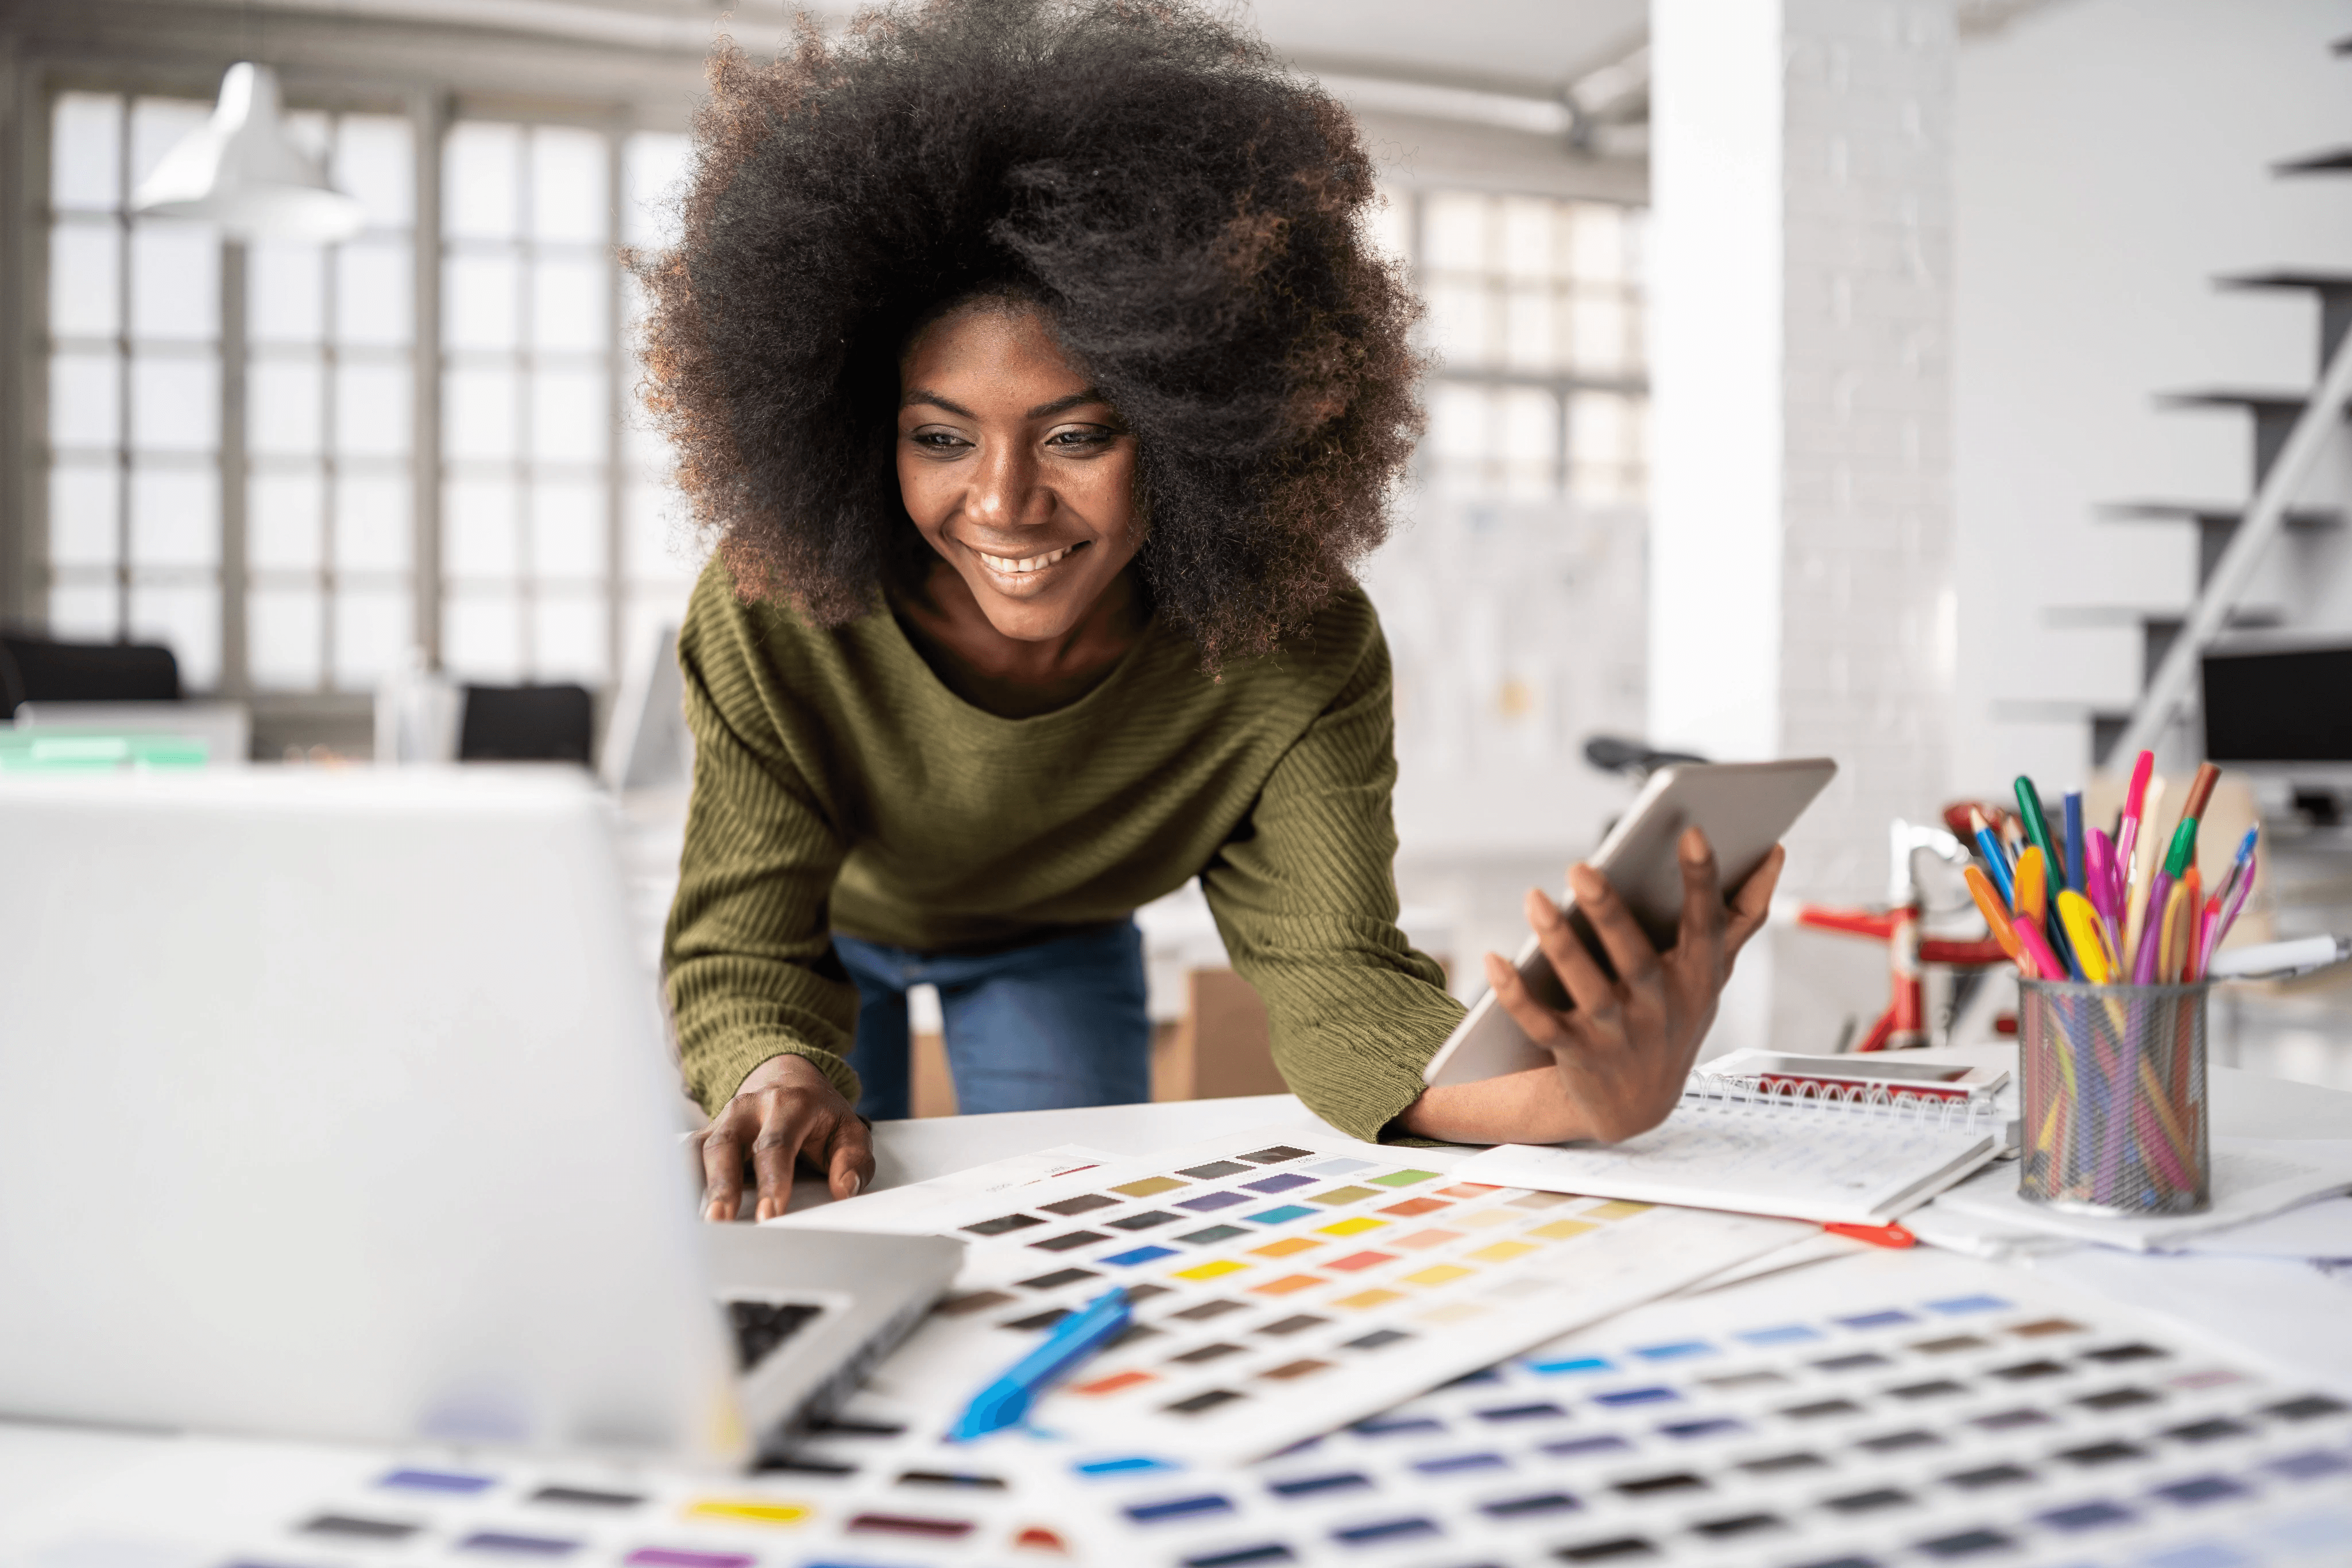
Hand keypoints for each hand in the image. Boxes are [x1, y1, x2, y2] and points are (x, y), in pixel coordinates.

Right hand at [695, 1053, 874, 1220]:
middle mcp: (748, 1108)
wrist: (789, 1079)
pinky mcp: (706, 1133)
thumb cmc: (820, 1114)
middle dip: (722, 1186)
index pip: (776, 1144)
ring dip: (697, 1187)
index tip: (768, 1215)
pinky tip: (679, 1209)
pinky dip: (680, 1180)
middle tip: (720, 1222)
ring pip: (702, 1150)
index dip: (771, 1181)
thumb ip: (853, 1160)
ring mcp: (722, 1119)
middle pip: (727, 1145)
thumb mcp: (849, 1130)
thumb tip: (846, 1188)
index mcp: (789, 1105)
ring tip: (698, 1223)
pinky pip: (687, 1155)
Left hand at [1399, 827, 1782, 1145]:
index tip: (1693, 831)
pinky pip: (1540, 1024)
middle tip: (1580, 866)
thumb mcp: (1712, 974)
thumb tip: (1775, 854)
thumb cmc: (1674, 1019)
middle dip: (1610, 913)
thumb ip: (1742, 915)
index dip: (1703, 881)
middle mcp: (1658, 1008)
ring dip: (1559, 944)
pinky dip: (1516, 995)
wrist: (1638, 1109)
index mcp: (1696, 979)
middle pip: (1635, 958)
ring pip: (1585, 989)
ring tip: (1535, 899)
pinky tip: (1493, 960)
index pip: (1705, 926)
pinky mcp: (1574, 1053)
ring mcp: (1616, 1035)